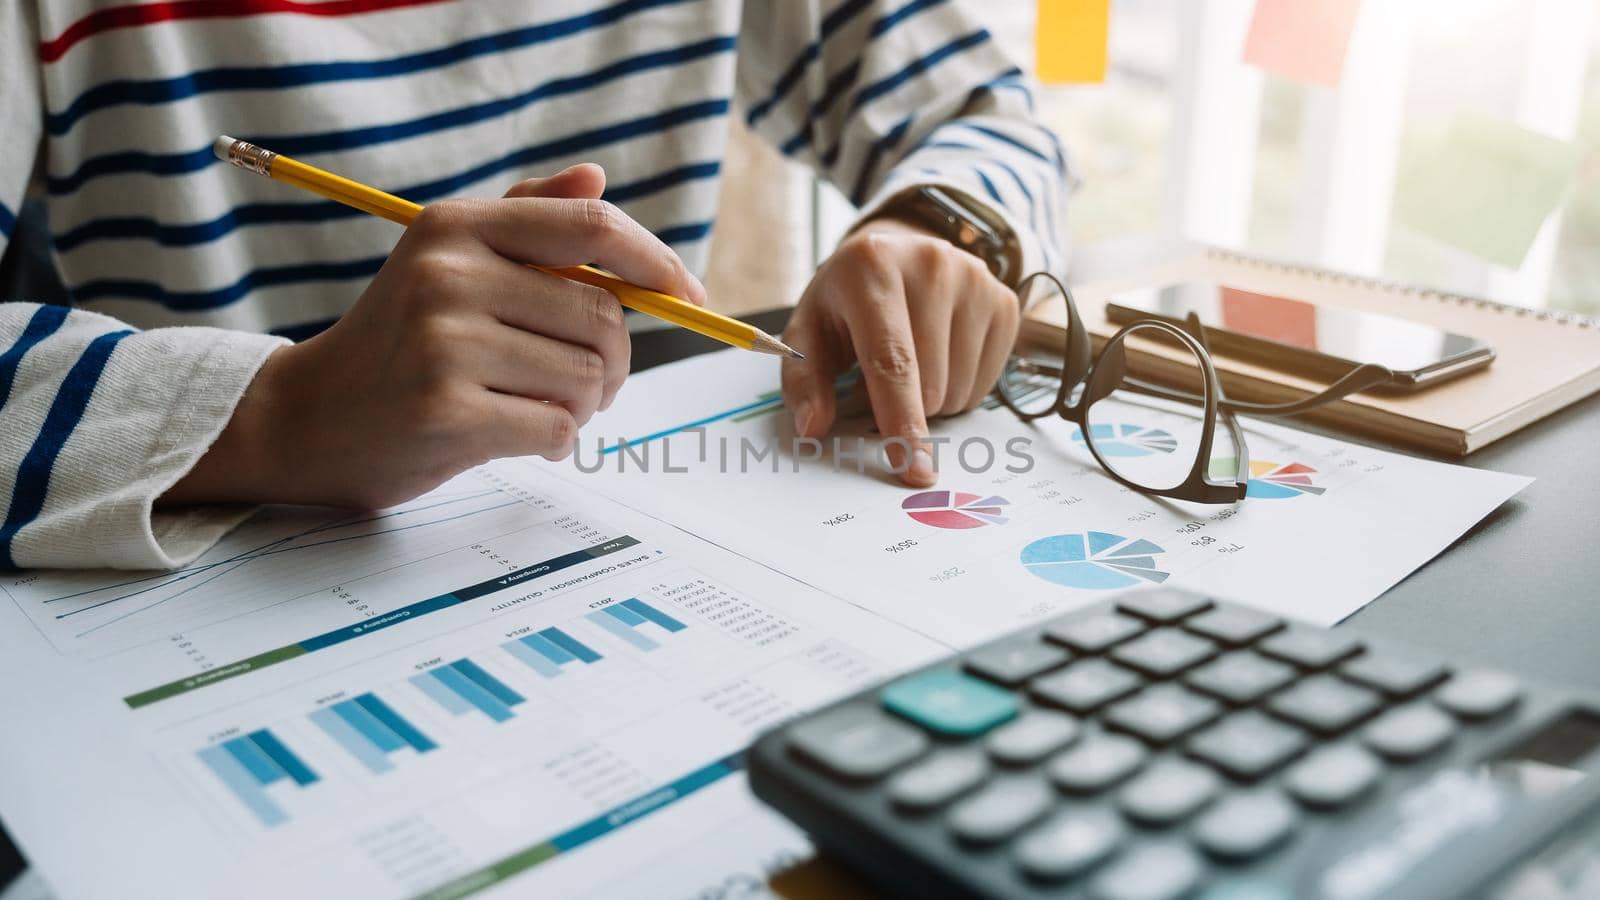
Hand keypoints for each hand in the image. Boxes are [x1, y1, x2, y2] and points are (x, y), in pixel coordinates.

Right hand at [163, 164, 704, 508]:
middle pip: (605, 316)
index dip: (658, 264)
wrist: (307, 418)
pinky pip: (557, 428)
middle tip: (588, 384)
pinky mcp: (446, 411)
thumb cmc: (398, 343)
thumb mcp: (449, 263)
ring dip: (582, 407)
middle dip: (615, 362)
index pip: (592, 227)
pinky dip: (555, 442)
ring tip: (534, 407)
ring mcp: (444, 343)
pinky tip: (516, 436)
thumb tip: (598, 175)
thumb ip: (525, 218)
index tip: (691, 297)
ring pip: (588, 380)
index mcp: (457, 227)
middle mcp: (449, 274)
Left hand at [781, 218, 1019, 485]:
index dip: (901, 420)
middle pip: (931, 385)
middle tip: (881, 379)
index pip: (892, 360)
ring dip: (934, 400)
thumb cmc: (847, 301)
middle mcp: (932, 264)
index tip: (912, 468)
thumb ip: (804, 381)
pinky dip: (961, 388)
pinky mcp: (1005, 301)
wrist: (896, 254)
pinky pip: (987, 383)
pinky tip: (942, 356)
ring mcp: (976, 280)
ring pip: (961, 389)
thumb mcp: (809, 331)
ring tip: (913, 362)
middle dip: (906, 409)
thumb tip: (813, 426)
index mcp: (872, 268)